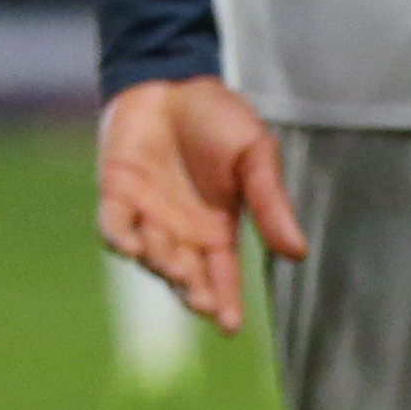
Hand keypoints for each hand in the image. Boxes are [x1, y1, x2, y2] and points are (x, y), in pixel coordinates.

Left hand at [94, 74, 306, 334]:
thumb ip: (269, 203)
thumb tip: (297, 253)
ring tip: (175, 260)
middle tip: (200, 299)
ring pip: (151, 256)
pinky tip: (132, 244)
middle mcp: (181, 233)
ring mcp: (147, 216)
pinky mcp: (116, 195)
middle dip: (192, 291)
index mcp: (217, 230)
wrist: (173, 81)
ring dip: (162, 263)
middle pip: (186, 277)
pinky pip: (113, 227)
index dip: (225, 303)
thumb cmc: (219, 119)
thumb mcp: (255, 157)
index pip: (223, 278)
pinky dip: (120, 238)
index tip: (229, 328)